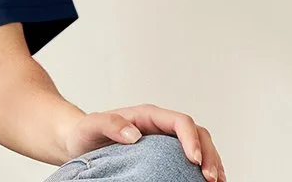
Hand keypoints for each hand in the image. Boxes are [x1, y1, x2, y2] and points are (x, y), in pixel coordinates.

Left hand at [61, 104, 223, 181]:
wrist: (79, 141)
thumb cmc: (85, 132)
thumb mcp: (91, 126)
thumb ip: (110, 124)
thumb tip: (135, 134)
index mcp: (148, 116)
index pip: (180, 122)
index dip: (191, 139)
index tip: (193, 159)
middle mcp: (162, 126)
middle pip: (197, 134)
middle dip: (208, 154)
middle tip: (210, 178)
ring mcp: (166, 139)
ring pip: (200, 145)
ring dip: (212, 162)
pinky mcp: (166, 153)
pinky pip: (192, 157)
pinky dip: (204, 167)